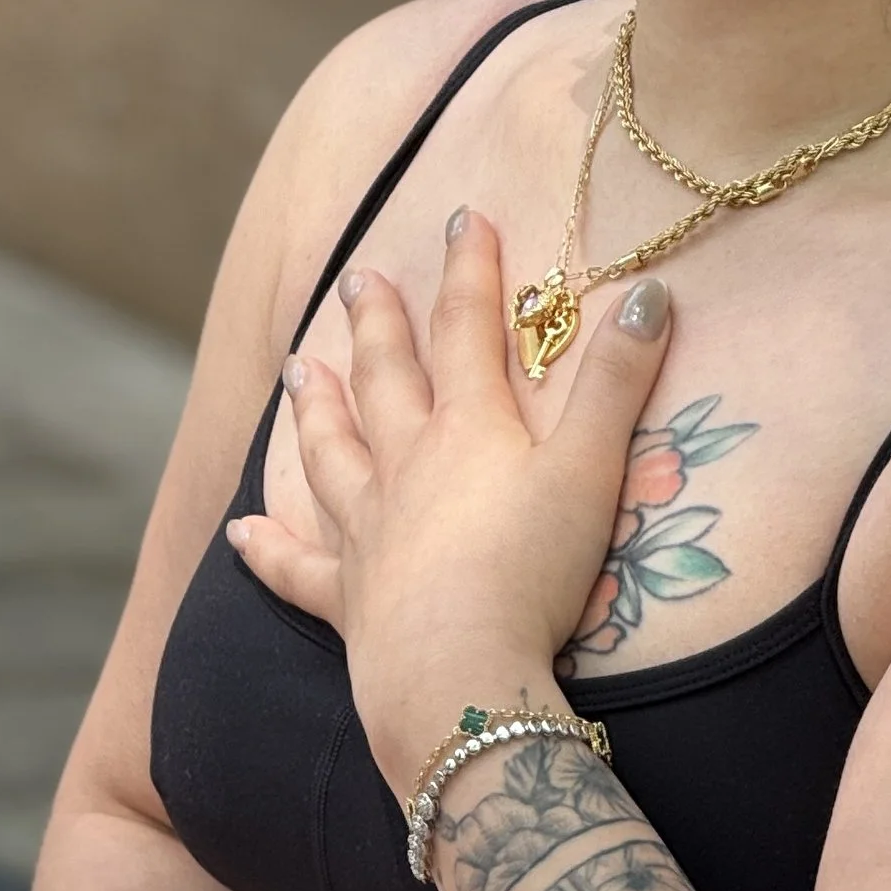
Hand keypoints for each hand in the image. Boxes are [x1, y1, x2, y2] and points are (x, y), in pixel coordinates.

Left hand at [228, 213, 674, 786]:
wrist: (457, 671)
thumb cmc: (532, 571)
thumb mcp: (592, 469)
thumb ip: (619, 383)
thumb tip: (649, 290)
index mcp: (468, 430)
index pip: (468, 329)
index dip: (469, 270)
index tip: (462, 218)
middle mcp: (405, 468)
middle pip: (386, 380)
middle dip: (376, 324)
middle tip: (354, 278)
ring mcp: (367, 533)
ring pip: (332, 456)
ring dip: (315, 410)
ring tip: (296, 369)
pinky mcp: (346, 600)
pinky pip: (297, 568)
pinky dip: (268, 549)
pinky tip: (241, 532)